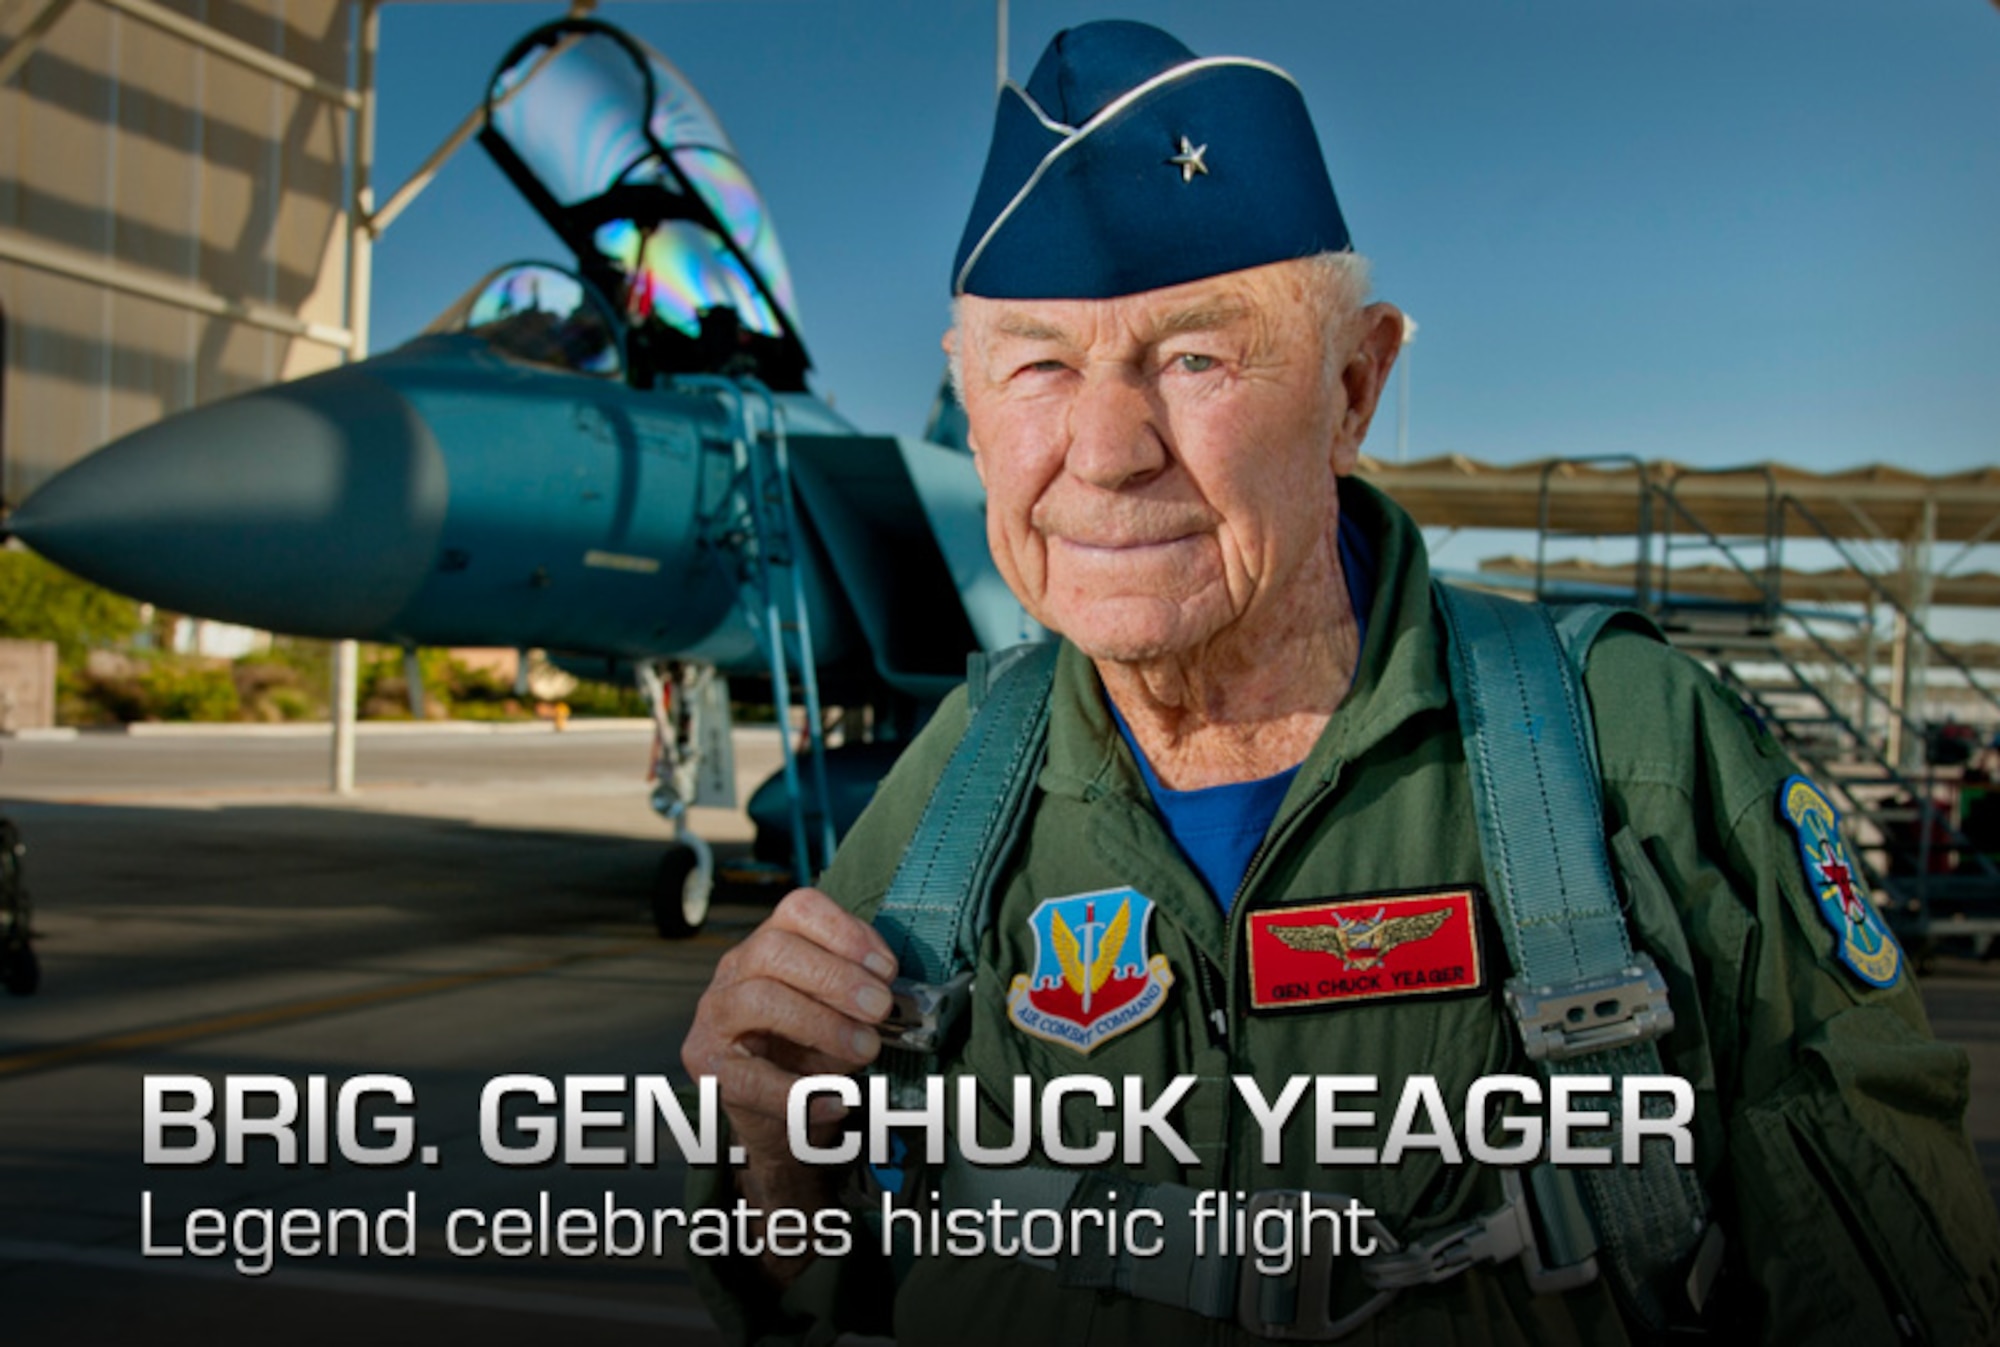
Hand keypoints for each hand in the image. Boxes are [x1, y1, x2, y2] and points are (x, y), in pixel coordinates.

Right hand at [682, 887, 897, 1174]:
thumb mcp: (839, 1012)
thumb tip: (886, 992)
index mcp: (770, 944)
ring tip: (865, 1049)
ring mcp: (715, 1019)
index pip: (798, 909)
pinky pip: (752, 1077)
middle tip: (880, 1008)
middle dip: (835, 977)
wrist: (782, 1116)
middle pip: (773, 949)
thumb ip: (859, 992)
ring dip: (821, 1023)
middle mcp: (735, 972)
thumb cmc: (812, 1051)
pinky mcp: (709, 1068)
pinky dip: (800, 1092)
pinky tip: (838, 1100)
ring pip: (758, 999)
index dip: (845, 931)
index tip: (886, 968)